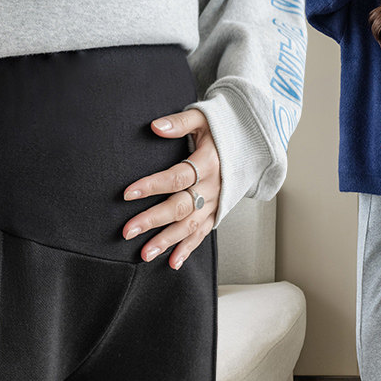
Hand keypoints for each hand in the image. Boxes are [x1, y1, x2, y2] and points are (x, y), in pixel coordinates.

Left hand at [122, 108, 219, 269]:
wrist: (252, 144)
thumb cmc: (223, 130)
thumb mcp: (203, 118)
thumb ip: (179, 122)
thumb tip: (156, 127)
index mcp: (208, 163)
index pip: (177, 177)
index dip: (153, 185)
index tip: (128, 193)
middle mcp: (213, 187)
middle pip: (180, 207)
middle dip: (153, 220)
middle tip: (128, 231)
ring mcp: (216, 203)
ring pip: (190, 226)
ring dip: (167, 241)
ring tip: (145, 253)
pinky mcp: (217, 213)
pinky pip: (202, 234)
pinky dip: (188, 249)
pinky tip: (172, 262)